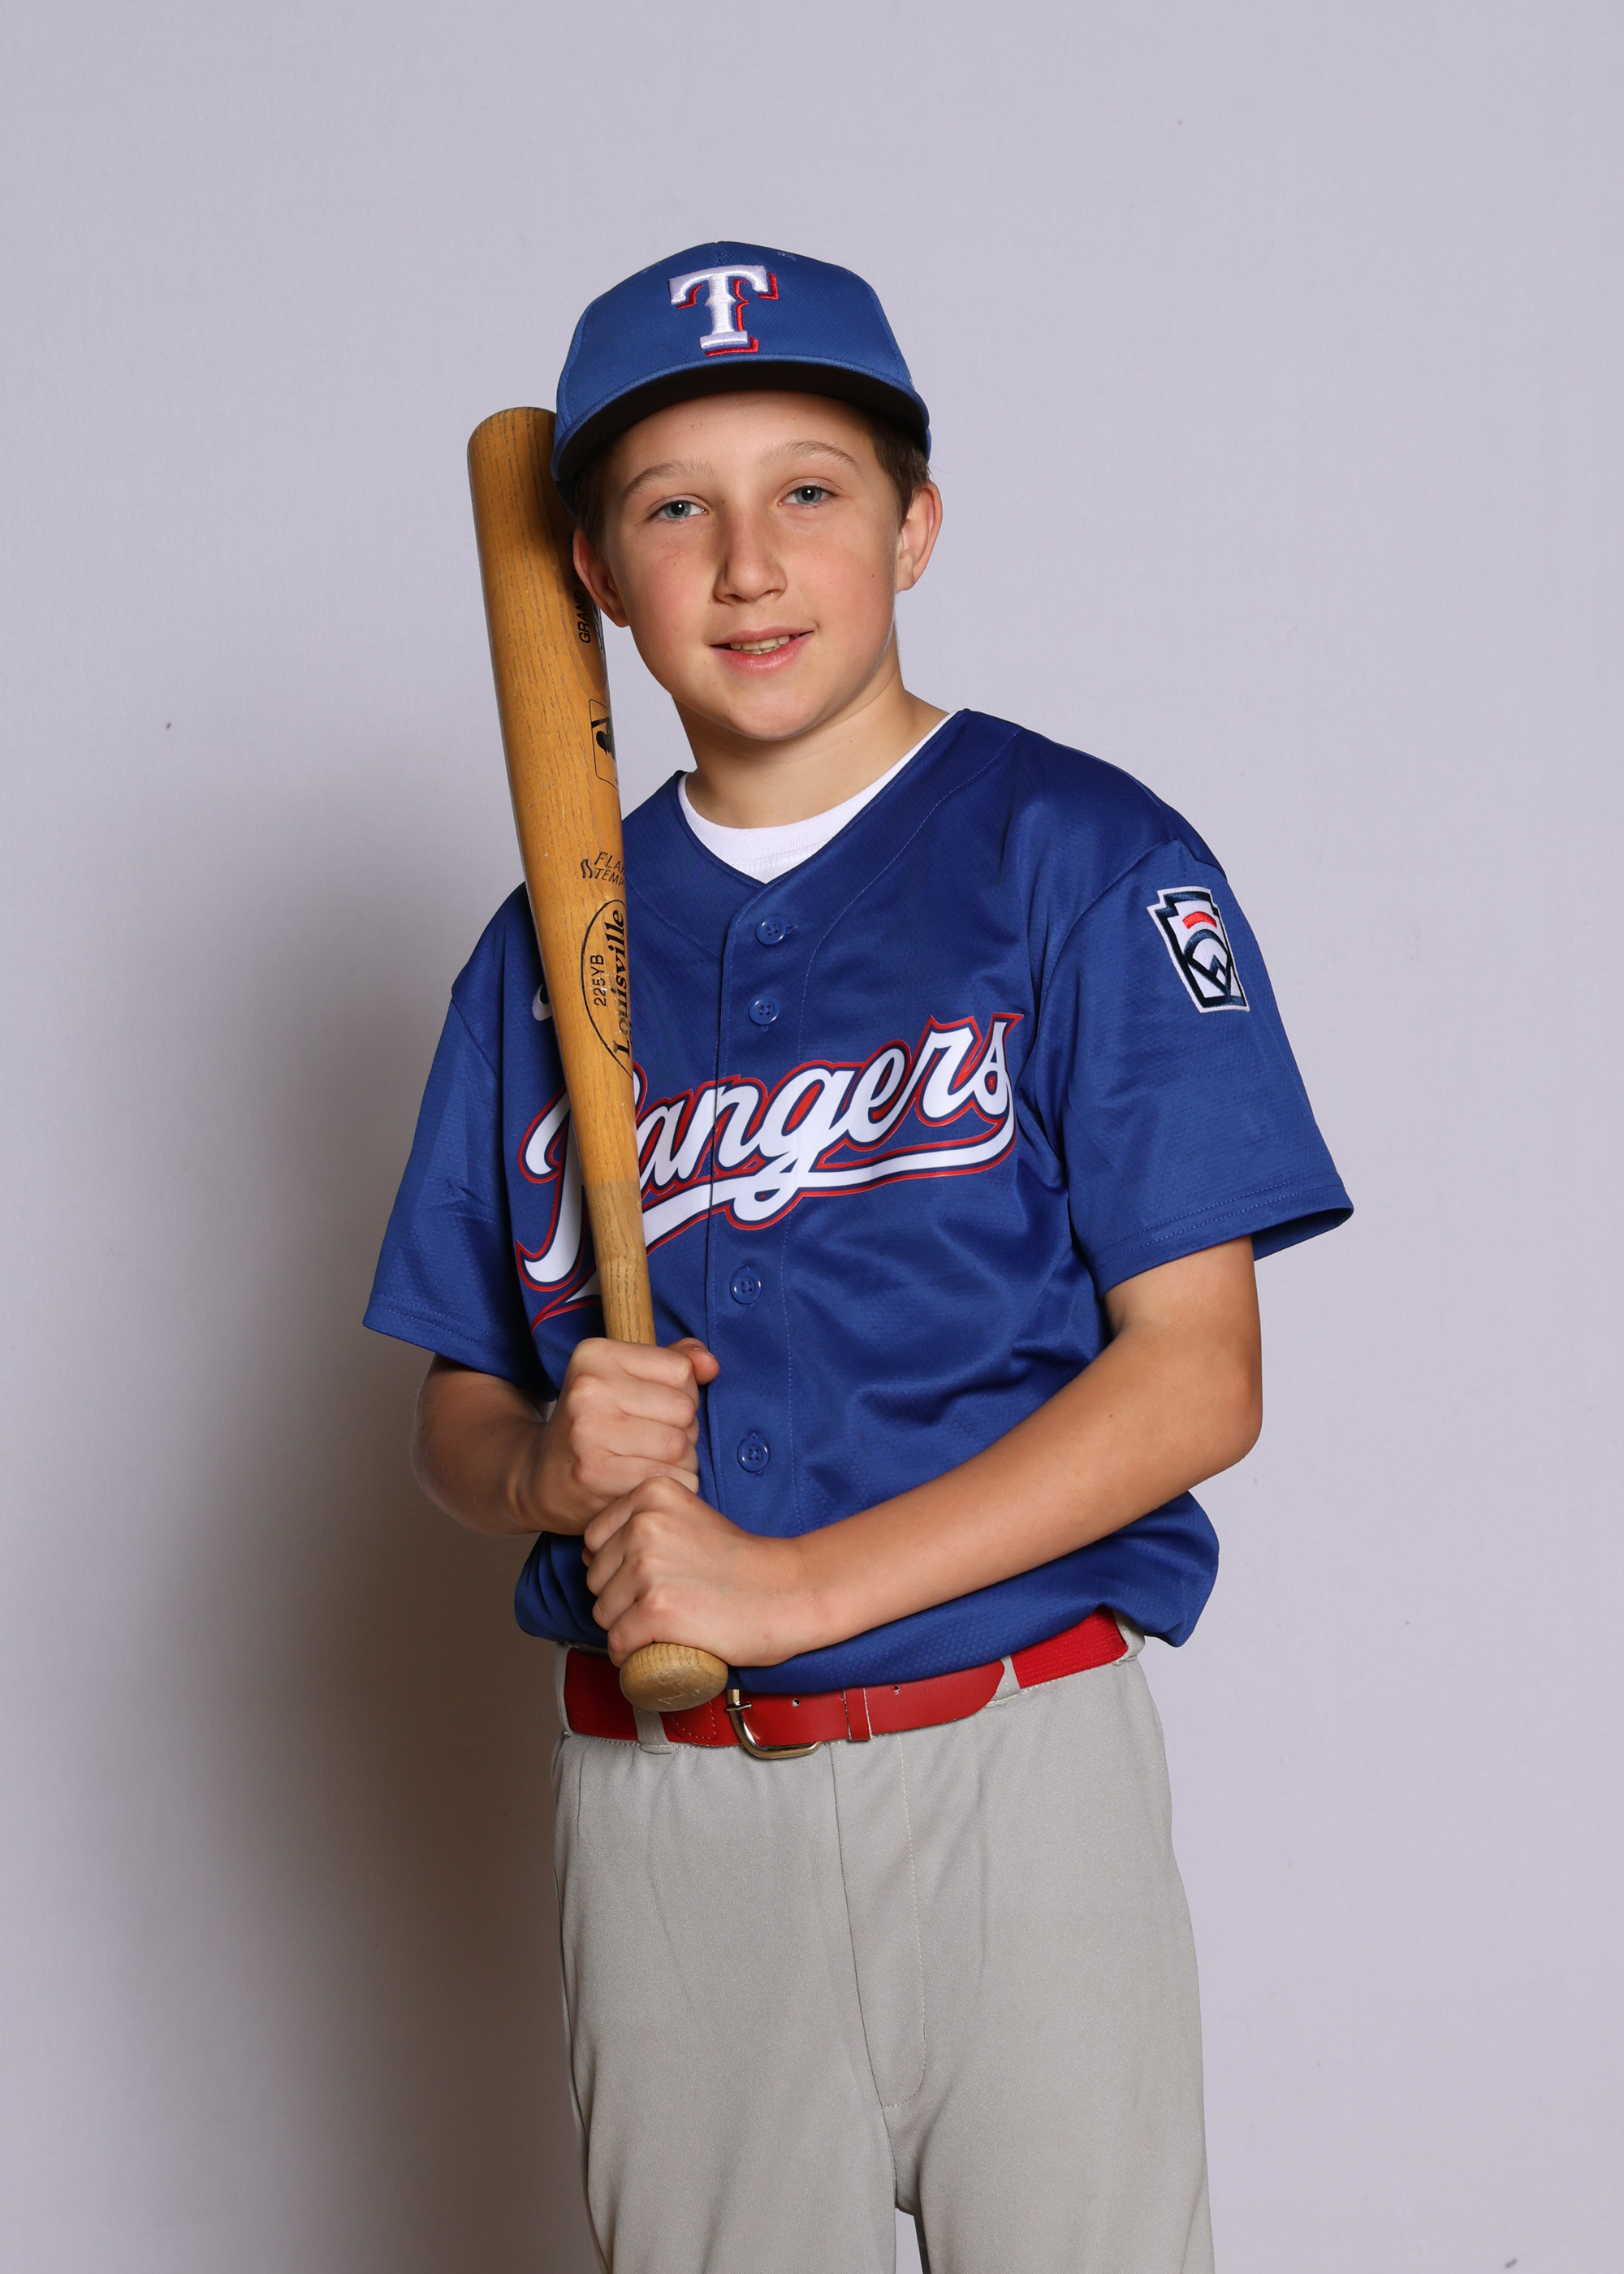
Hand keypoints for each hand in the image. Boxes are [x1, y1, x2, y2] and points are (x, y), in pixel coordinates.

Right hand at [526, 1337, 719, 1533]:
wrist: (540, 1477)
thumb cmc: (595, 1423)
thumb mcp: (624, 1379)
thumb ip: (674, 1362)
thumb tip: (710, 1365)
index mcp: (595, 1355)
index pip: (681, 1370)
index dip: (682, 1393)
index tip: (654, 1408)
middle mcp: (588, 1388)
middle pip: (684, 1409)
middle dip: (684, 1430)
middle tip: (654, 1440)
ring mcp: (588, 1431)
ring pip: (681, 1447)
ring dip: (681, 1461)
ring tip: (652, 1461)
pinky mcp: (596, 1474)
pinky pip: (670, 1478)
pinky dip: (671, 1483)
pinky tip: (646, 1481)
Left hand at [582, 1474, 811, 1670]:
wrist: (786, 1591)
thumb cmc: (740, 1563)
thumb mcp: (688, 1517)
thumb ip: (644, 1522)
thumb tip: (590, 1554)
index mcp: (650, 1494)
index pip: (594, 1539)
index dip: (615, 1567)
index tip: (651, 1577)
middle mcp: (644, 1524)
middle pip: (595, 1578)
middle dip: (620, 1598)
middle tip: (665, 1603)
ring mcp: (648, 1567)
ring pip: (602, 1613)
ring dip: (627, 1627)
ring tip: (668, 1623)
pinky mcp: (655, 1609)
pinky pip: (618, 1643)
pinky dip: (632, 1655)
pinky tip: (658, 1647)